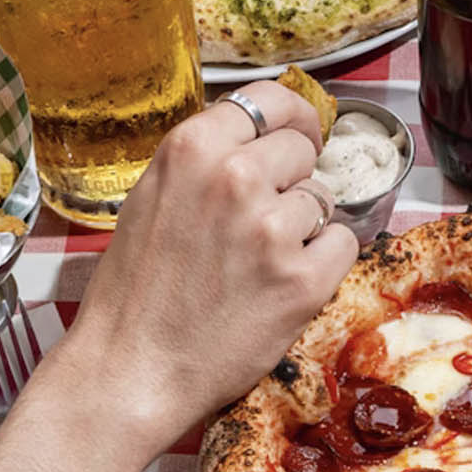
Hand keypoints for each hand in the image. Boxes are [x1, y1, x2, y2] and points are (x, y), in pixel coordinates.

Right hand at [51, 81, 357, 450]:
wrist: (129, 370)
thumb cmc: (135, 291)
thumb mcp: (153, 197)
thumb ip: (205, 162)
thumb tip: (261, 138)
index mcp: (191, 149)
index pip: (271, 100)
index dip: (292, 118)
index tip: (298, 136)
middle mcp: (235, 178)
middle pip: (302, 150)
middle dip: (293, 180)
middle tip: (262, 221)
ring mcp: (272, 229)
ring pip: (323, 199)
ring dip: (303, 227)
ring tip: (257, 263)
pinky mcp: (303, 279)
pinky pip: (342, 244)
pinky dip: (323, 263)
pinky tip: (282, 285)